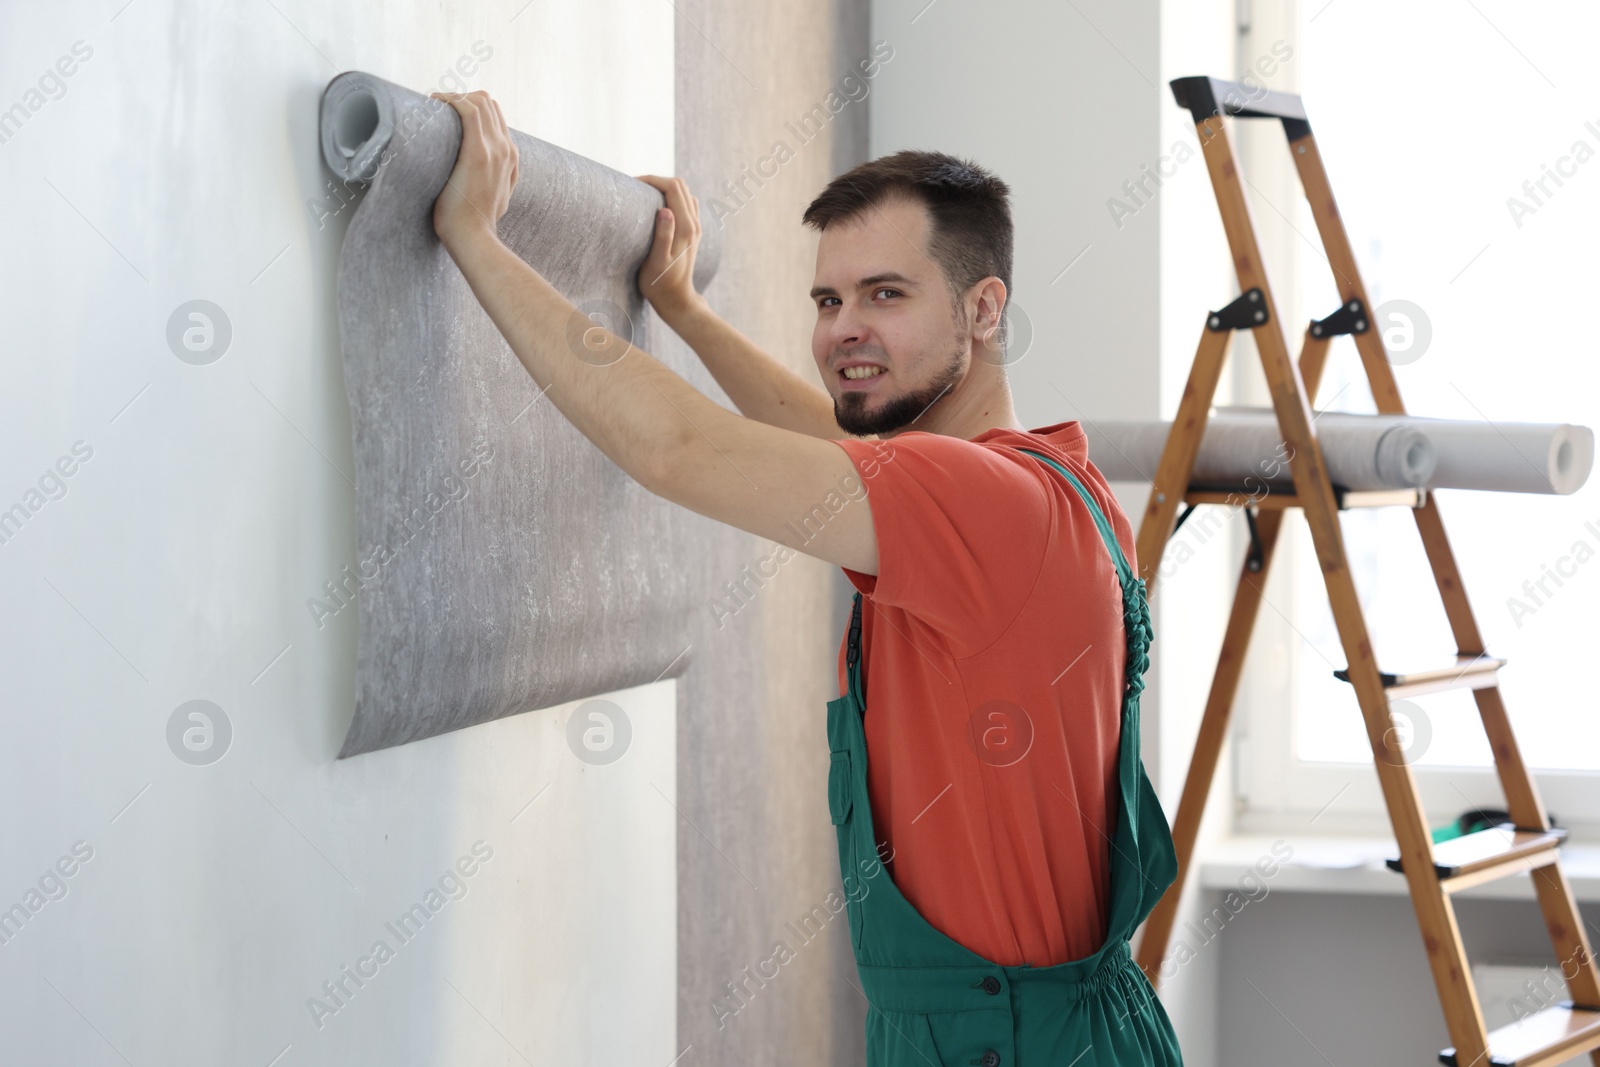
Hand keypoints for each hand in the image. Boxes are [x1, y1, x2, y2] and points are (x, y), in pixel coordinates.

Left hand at [431, 90, 518, 245]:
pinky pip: (469, 109)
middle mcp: (506, 148)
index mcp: (510, 157)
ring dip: (453, 97)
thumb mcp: (497, 197)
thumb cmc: (476, 224)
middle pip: (488, 103)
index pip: (495, 116)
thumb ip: (497, 180)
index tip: (447, 114)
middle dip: (460, 98)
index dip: (470, 107)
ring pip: (479, 101)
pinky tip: (435, 104)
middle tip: (437, 109)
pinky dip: (451, 100)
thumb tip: (485, 174)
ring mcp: (494, 148)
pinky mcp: (478, 151)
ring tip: (433, 106)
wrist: (474, 237)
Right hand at [634, 174, 702, 317]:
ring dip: (665, 187)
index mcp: (685, 227)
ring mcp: (695, 228)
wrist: (677, 300)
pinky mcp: (692, 232)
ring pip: (684, 193)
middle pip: (680, 186)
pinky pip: (686, 204)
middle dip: (657, 180)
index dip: (653, 180)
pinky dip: (672, 197)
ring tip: (643, 194)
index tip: (632, 184)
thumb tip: (665, 210)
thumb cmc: (660, 285)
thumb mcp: (656, 263)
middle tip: (634, 187)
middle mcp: (694, 224)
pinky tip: (657, 206)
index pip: (673, 188)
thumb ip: (663, 236)